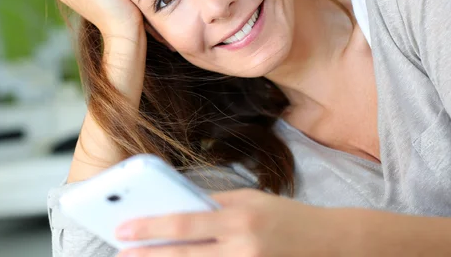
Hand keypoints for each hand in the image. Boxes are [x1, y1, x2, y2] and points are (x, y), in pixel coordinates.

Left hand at [115, 189, 344, 256]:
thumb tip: (177, 207)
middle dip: (147, 255)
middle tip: (120, 252)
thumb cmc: (286, 216)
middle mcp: (242, 249)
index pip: (185, 223)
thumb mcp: (250, 199)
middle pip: (184, 255)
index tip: (123, 228)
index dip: (151, 227)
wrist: (329, 243)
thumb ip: (214, 204)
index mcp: (240, 218)